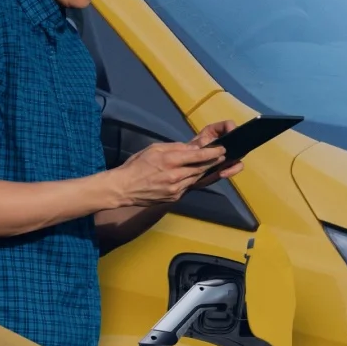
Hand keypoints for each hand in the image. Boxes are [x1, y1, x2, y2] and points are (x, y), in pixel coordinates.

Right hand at [109, 134, 228, 206]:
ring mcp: (176, 189)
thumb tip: (191, 148)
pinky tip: (194, 175)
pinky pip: (188, 187)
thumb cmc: (137, 165)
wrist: (124, 188)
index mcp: (170, 160)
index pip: (198, 156)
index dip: (213, 153)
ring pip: (196, 178)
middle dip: (213, 162)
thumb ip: (174, 147)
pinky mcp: (174, 197)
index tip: (222, 150)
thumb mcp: (154, 148)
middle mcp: (176, 175)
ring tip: (211, 164)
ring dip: (204, 171)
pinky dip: (192, 180)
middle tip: (221, 157)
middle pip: (201, 168)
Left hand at [189, 120, 244, 188]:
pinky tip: (222, 174)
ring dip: (234, 163)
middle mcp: (224, 141)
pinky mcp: (228, 165)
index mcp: (215, 132)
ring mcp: (227, 153)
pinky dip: (231, 171)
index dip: (231, 128)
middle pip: (238, 139)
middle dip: (236, 147)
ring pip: (239, 155)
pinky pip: (236, 167)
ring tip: (223, 171)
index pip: (228, 125)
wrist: (184, 170)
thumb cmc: (186, 154)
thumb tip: (208, 142)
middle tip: (231, 155)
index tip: (230, 134)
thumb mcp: (191, 147)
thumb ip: (199, 143)